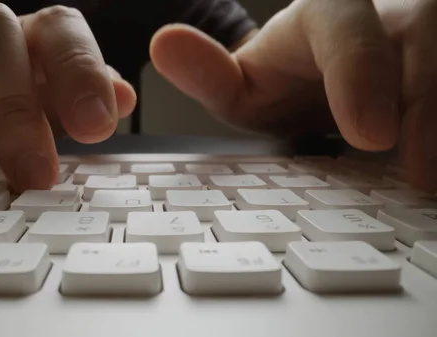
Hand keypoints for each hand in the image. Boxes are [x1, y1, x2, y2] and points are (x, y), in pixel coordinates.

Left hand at [150, 0, 436, 191]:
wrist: (315, 82)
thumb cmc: (279, 83)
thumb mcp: (239, 86)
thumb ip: (207, 72)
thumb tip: (164, 43)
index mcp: (328, 15)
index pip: (349, 22)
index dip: (363, 72)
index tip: (369, 135)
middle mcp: (384, 19)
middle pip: (425, 37)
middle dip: (427, 103)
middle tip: (420, 175)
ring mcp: (420, 43)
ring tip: (429, 182)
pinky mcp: (432, 71)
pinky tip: (428, 172)